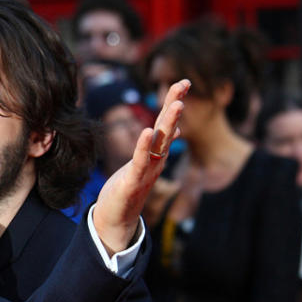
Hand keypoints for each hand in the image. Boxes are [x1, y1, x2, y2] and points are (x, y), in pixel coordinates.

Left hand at [93, 79, 189, 254]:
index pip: (166, 123)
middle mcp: (156, 160)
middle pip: (167, 128)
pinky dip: (144, 146)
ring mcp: (147, 170)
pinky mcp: (133, 182)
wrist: (117, 219)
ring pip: (160, 143)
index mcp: (156, 153)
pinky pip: (140, 161)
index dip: (173, 102)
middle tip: (184, 83)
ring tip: (177, 104)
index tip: (182, 82)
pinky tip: (147, 132)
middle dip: (174, 105)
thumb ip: (155, 147)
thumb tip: (174, 130)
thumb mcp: (142, 164)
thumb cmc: (127, 189)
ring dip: (169, 124)